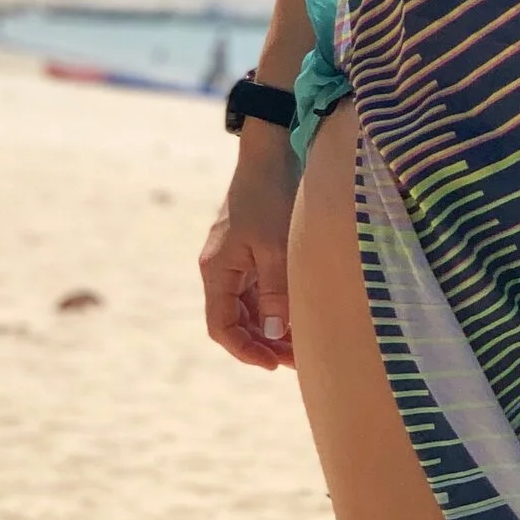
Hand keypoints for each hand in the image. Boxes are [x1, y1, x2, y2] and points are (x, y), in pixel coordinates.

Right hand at [200, 122, 299, 369]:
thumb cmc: (270, 197)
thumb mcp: (274, 247)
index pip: (221, 326)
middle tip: (296, 360)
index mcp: (217, 271)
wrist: (269, 155)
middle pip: (235, 321)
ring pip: (249, 308)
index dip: (245, 350)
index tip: (272, 364)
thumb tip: (275, 335)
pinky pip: (258, 291)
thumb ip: (275, 292)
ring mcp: (235, 261)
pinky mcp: (251, 251)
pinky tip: (297, 315)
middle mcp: (221, 270)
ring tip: (301, 344)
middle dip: (263, 344)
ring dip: (271, 328)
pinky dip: (275, 307)